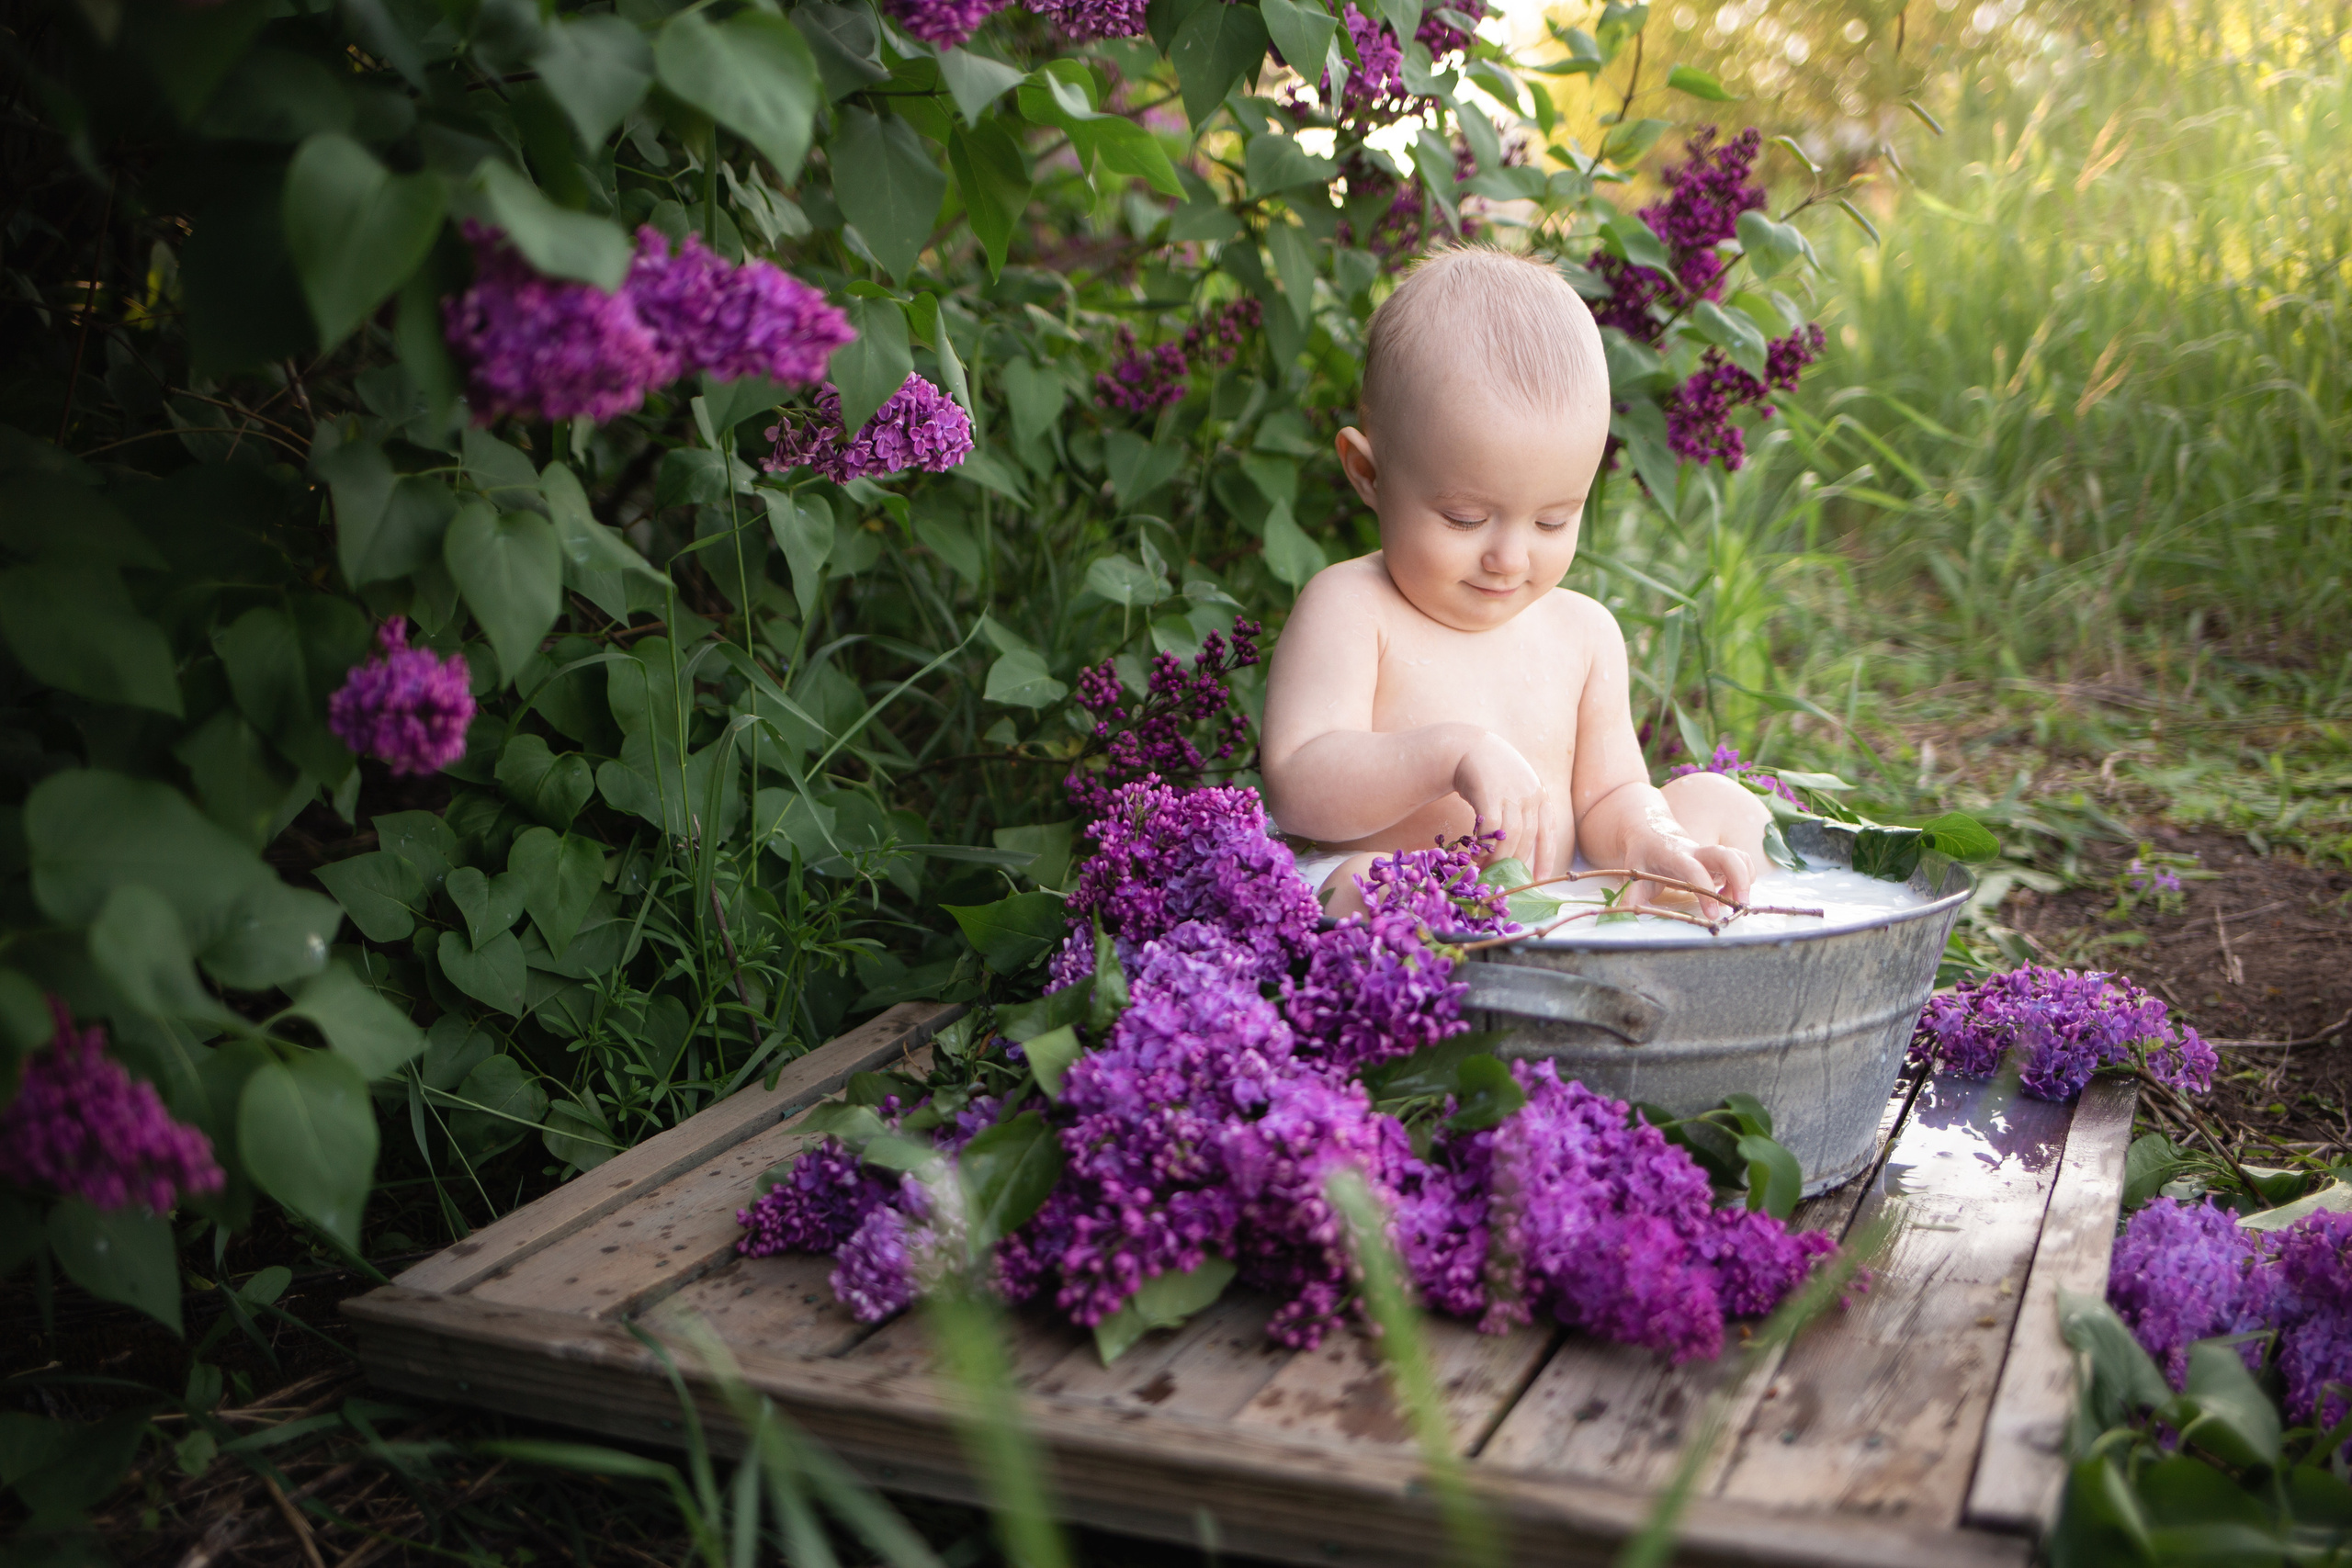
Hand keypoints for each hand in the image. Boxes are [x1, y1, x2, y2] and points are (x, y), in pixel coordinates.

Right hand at [1452, 733, 1566, 878]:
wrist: (1469, 749)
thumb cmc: (1493, 775)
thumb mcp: (1517, 789)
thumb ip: (1524, 813)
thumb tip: (1521, 852)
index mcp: (1541, 796)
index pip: (1548, 833)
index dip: (1545, 858)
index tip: (1539, 879)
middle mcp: (1531, 795)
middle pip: (1527, 839)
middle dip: (1515, 862)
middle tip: (1502, 877)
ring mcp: (1511, 794)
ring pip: (1510, 837)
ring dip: (1498, 857)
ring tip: (1486, 868)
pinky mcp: (1490, 794)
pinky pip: (1491, 829)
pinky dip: (1485, 845)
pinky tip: (1477, 853)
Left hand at [1625, 831, 1755, 919]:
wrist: (1651, 831)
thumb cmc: (1643, 856)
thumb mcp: (1634, 873)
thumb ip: (1633, 894)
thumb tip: (1630, 911)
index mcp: (1675, 856)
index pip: (1695, 870)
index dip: (1706, 891)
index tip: (1713, 914)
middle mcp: (1697, 852)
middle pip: (1727, 856)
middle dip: (1740, 879)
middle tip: (1741, 905)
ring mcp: (1710, 854)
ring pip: (1739, 857)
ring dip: (1745, 879)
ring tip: (1734, 901)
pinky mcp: (1719, 858)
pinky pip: (1741, 862)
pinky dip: (1744, 878)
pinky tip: (1728, 893)